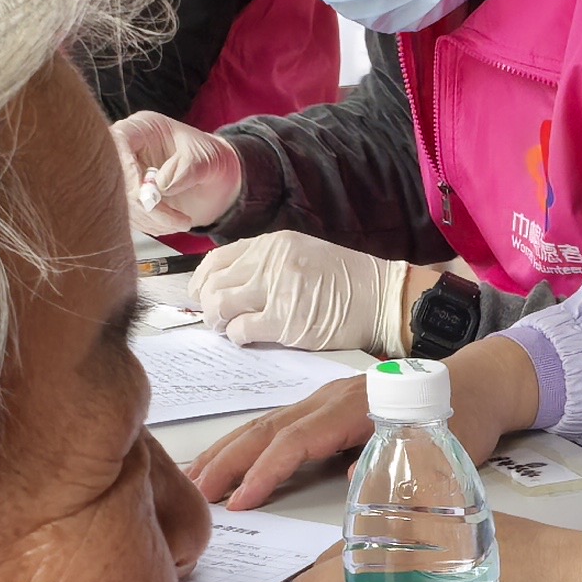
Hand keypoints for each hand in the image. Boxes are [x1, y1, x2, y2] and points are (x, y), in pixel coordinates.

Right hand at [115, 110, 240, 234]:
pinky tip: (172, 224)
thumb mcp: (206, 159)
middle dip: (141, 204)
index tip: (145, 196)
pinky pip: (129, 217)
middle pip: (113, 177)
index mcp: (141, 129)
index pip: (117, 143)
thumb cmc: (211, 158)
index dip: (126, 171)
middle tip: (172, 218)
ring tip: (182, 222)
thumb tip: (160, 188)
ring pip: (120, 202)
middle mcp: (126, 151)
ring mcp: (125, 176)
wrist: (219, 179)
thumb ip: (186, 170)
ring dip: (150, 220)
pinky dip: (150, 226)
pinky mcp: (129, 198)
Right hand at [193, 332, 538, 506]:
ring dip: (229, 451)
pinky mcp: (325, 408)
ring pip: (266, 425)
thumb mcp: (436, 450)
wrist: (477, 384)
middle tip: (195, 493)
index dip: (266, 473)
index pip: (296, 442)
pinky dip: (248, 444)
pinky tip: (229, 459)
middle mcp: (330, 399)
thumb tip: (354, 488)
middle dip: (229, 461)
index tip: (241, 501)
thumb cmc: (461, 418)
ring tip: (195, 478)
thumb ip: (395, 468)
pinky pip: (277, 426)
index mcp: (354, 408)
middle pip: (268, 429)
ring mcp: (325, 400)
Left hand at [195, 230, 406, 352]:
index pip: (218, 259)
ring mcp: (278, 290)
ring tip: (230, 329)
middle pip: (214, 283)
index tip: (202, 295)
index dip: (202, 281)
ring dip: (219, 322)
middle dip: (209, 305)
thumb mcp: (302, 253)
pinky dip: (239, 337)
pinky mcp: (286, 321)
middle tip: (218, 319)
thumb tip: (230, 286)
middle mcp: (271, 262)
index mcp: (273, 243)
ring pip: (221, 306)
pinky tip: (249, 338)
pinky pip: (242, 330)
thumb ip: (266, 263)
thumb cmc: (345, 281)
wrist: (379, 298)